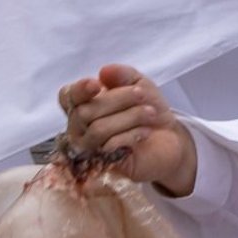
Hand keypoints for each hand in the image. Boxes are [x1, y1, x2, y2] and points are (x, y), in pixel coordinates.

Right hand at [60, 65, 197, 194]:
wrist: (169, 139)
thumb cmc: (148, 110)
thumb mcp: (140, 85)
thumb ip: (123, 75)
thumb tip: (104, 71)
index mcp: (84, 105)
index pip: (67, 97)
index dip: (78, 90)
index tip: (96, 84)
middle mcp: (79, 128)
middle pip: (84, 112)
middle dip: (117, 99)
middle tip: (141, 94)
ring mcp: (89, 149)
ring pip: (98, 130)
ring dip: (129, 116)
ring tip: (150, 113)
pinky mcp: (103, 166)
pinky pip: (110, 147)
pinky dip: (131, 135)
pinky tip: (145, 132)